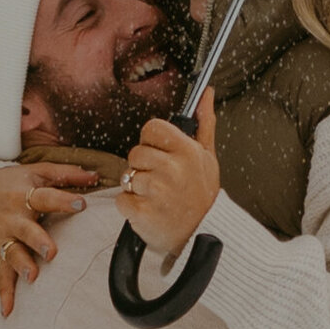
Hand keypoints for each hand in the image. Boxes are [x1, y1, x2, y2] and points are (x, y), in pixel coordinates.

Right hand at [0, 163, 97, 315]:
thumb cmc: (17, 182)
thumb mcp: (38, 172)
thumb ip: (67, 175)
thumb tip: (96, 177)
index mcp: (25, 195)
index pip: (46, 197)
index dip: (63, 200)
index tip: (82, 204)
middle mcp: (13, 218)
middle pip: (25, 230)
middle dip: (37, 240)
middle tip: (52, 252)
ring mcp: (4, 237)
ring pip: (12, 253)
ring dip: (22, 265)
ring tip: (33, 277)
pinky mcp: (0, 253)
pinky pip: (2, 274)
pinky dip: (6, 294)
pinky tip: (9, 312)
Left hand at [119, 88, 219, 257]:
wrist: (203, 236)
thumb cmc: (202, 195)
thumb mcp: (208, 156)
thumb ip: (204, 122)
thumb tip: (207, 93)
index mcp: (187, 151)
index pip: (152, 128)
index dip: (153, 142)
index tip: (163, 155)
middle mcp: (172, 168)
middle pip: (136, 152)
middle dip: (144, 167)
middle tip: (162, 182)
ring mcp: (156, 191)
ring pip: (127, 176)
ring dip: (137, 188)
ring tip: (157, 198)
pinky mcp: (142, 213)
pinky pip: (121, 199)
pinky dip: (130, 207)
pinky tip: (148, 210)